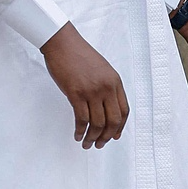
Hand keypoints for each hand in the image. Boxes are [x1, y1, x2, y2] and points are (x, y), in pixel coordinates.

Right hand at [40, 22, 128, 148]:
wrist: (63, 43)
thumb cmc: (80, 55)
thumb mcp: (102, 69)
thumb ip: (107, 87)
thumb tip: (106, 108)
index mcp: (115, 81)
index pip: (124, 110)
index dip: (120, 127)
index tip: (115, 136)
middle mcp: (106, 87)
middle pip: (113, 120)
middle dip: (107, 136)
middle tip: (100, 144)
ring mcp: (92, 91)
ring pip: (97, 123)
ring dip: (92, 137)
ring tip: (87, 144)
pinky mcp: (76, 93)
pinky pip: (81, 118)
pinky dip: (80, 130)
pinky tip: (77, 135)